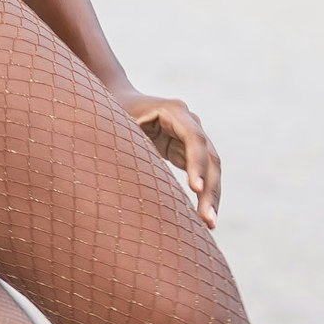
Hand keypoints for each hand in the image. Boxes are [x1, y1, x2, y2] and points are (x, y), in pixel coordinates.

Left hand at [114, 86, 221, 223]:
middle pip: (210, 157)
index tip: (195, 189)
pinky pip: (202, 174)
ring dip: (212, 197)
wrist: (115, 98)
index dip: (197, 164)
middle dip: (210, 189)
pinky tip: (203, 218)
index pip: (194, 139)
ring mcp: (192, 137)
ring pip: (211, 169)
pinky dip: (203, 195)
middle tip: (208, 220)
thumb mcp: (116, 123)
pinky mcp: (187, 151)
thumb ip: (124, 141)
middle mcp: (190, 122)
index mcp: (174, 111)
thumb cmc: (111, 110)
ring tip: (209, 225)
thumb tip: (120, 169)